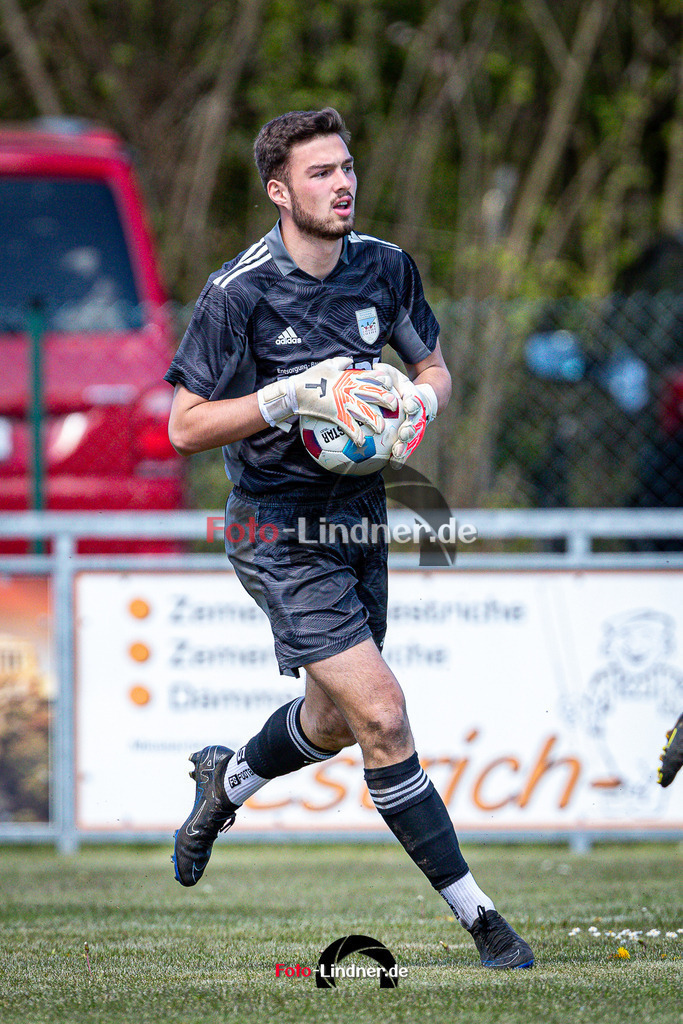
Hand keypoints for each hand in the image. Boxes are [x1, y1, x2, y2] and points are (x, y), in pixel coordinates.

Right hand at [258, 357, 397, 445]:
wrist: (295, 391)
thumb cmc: (309, 378)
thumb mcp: (326, 365)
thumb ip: (340, 362)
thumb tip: (349, 360)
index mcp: (349, 377)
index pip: (371, 377)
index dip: (383, 380)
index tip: (392, 385)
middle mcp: (349, 388)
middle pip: (373, 393)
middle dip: (387, 400)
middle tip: (396, 407)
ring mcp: (343, 401)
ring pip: (365, 411)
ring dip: (375, 421)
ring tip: (382, 429)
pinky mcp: (335, 413)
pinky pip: (349, 426)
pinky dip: (356, 435)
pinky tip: (362, 443)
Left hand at [373, 363, 437, 467]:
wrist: (421, 399)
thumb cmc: (400, 386)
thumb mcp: (394, 376)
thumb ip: (385, 373)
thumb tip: (374, 368)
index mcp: (414, 398)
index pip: (415, 400)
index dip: (413, 403)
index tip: (409, 406)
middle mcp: (417, 415)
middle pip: (415, 423)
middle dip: (410, 429)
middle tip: (404, 433)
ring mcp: (416, 427)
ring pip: (412, 439)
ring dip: (405, 446)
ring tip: (397, 454)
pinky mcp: (411, 438)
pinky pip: (406, 448)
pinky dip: (401, 456)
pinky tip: (394, 465)